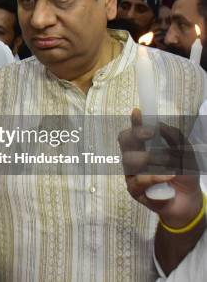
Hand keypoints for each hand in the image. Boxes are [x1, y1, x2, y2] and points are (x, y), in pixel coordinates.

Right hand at [118, 108, 202, 226]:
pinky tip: (168, 176)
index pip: (134, 132)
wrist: (189, 201)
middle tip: (151, 134)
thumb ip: (175, 137)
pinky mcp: (134, 190)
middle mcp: (134, 159)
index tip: (138, 113)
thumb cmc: (184, 175)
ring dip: (150, 159)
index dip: (133, 122)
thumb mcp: (186, 153)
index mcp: (144, 148)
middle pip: (124, 142)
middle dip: (136, 135)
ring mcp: (132, 174)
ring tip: (168, 163)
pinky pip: (139, 180)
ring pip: (130, 160)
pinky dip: (155, 177)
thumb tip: (161, 125)